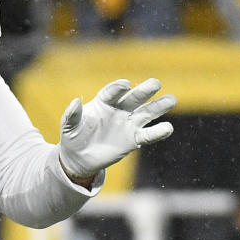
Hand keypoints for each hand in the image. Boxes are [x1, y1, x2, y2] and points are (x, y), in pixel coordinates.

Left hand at [59, 78, 175, 178]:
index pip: (112, 92)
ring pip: (146, 113)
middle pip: (134, 98)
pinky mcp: (133, 139)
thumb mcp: (68, 126)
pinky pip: (148, 134)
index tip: (126, 84)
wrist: (80, 157)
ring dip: (158, 107)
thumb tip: (75, 102)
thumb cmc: (73, 136)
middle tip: (156, 83)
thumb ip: (72, 115)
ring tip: (171, 99)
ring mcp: (128, 124)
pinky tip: (168, 128)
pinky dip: (158, 132)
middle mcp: (118, 110)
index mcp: (102, 102)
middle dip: (144, 90)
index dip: (118, 88)